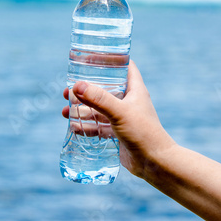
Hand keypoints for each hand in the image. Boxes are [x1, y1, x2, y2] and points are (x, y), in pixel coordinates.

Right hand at [62, 60, 175, 177]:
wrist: (155, 163)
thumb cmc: (143, 133)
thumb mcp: (120, 112)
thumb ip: (99, 99)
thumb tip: (76, 86)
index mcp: (134, 90)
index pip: (124, 66)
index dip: (110, 59)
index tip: (92, 57)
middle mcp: (129, 101)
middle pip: (105, 88)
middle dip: (87, 88)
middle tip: (69, 88)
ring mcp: (122, 118)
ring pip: (98, 108)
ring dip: (82, 108)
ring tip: (64, 109)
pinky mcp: (117, 133)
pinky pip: (98, 126)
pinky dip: (86, 125)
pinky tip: (72, 127)